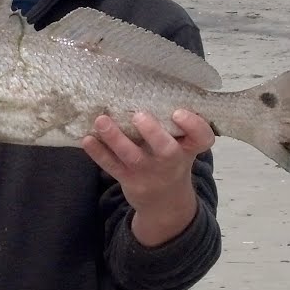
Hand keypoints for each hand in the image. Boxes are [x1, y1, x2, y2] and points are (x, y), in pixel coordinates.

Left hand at [81, 109, 214, 246]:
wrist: (165, 203)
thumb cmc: (173, 161)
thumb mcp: (183, 145)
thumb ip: (174, 125)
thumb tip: (148, 86)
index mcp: (189, 148)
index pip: (202, 138)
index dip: (193, 124)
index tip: (178, 112)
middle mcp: (172, 162)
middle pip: (167, 150)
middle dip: (152, 132)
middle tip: (138, 115)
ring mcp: (149, 173)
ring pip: (132, 156)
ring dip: (115, 138)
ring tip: (101, 120)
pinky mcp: (129, 180)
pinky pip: (112, 167)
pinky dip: (98, 153)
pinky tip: (87, 139)